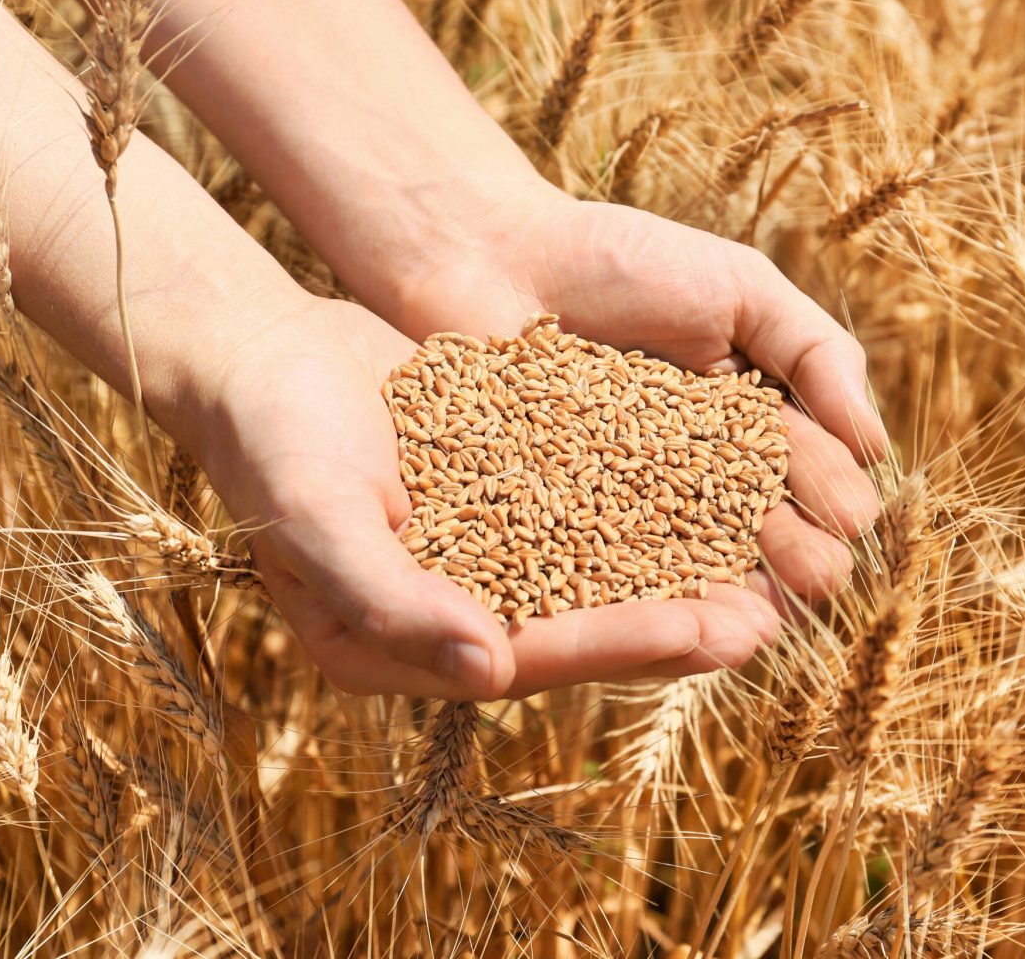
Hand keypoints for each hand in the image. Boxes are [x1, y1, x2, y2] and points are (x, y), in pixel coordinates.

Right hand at [190, 296, 780, 700]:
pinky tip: (713, 493)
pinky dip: (647, 507)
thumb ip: (394, 599)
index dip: (617, 644)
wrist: (260, 353)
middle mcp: (449, 610)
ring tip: (764, 575)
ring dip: (676, 574)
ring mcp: (479, 553)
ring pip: (596, 574)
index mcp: (398, 646)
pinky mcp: (502, 495)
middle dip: (670, 626)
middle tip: (763, 624)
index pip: (526, 657)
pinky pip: (586, 509)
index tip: (703, 631)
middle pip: (577, 627)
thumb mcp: (320, 520)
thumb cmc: (270, 441)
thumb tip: (487, 671)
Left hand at [375, 193, 885, 614]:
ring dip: (742, 601)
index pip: (813, 476)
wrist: (491, 256)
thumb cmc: (621, 261)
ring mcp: (635, 507)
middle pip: (768, 535)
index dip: (833, 499)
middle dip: (801, 559)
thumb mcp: (740, 287)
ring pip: (703, 569)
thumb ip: (815, 351)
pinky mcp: (567, 528)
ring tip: (763, 624)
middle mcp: (701, 476)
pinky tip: (683, 624)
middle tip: (816, 575)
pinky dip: (657, 602)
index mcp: (752, 424)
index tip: (844, 514)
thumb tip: (877, 447)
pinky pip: (619, 575)